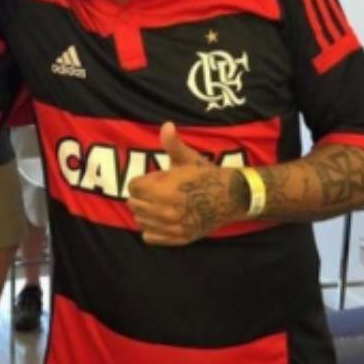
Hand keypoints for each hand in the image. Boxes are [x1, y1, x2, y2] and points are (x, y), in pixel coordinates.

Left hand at [126, 122, 243, 245]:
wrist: (230, 198)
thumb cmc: (206, 175)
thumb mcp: (188, 158)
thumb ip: (173, 143)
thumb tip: (167, 125)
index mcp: (165, 190)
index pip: (133, 187)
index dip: (142, 180)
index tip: (155, 178)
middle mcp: (166, 211)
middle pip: (133, 204)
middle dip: (141, 195)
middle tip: (156, 191)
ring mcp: (172, 227)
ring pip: (140, 221)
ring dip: (145, 212)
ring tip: (160, 203)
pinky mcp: (178, 238)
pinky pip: (149, 237)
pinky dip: (151, 229)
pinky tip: (162, 219)